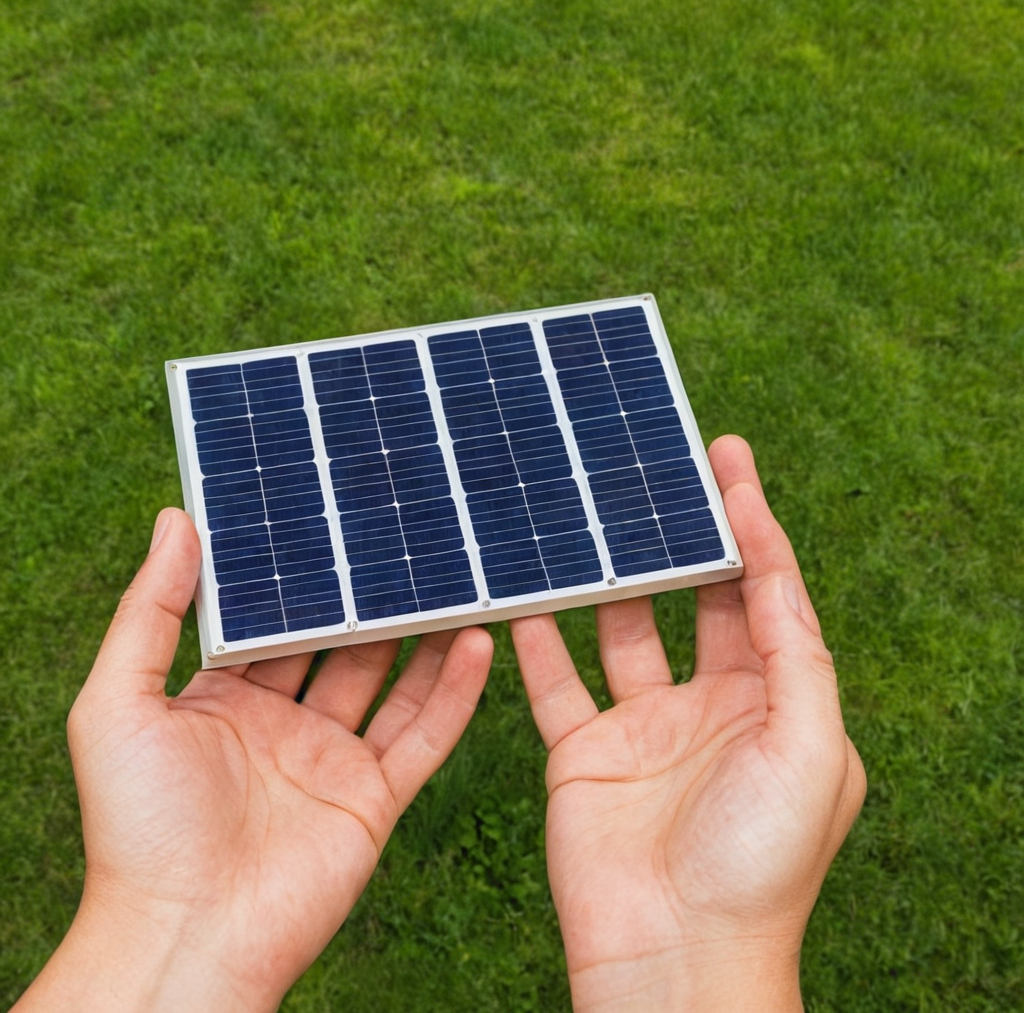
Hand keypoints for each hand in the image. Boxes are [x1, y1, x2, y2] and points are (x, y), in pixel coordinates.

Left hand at [15, 509, 490, 1012]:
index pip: (275, 622)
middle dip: (371, 600)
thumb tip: (177, 519)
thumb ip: (148, 610)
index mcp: (225, 700)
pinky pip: (425, 736)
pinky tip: (479, 643)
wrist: (186, 938)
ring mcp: (333, 762)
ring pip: (394, 683)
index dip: (303, 578)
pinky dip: (456, 693)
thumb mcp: (117, 703)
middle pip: (342, 646)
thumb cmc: (135, 827)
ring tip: (457, 581)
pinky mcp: (374, 800)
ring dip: (425, 637)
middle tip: (406, 539)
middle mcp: (284, 725)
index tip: (333, 522)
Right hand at [511, 435, 865, 1011]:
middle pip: (696, 598)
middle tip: (662, 468)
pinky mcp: (584, 751)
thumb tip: (773, 569)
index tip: (729, 460)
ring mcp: (643, 726)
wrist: (674, 958)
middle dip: (685, 535)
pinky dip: (537, 641)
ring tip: (592, 519)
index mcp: (775, 702)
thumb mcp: (811, 750)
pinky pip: (554, 682)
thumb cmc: (761, 866)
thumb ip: (796, 655)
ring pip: (621, 629)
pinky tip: (523, 597)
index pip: (766, 591)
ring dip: (610, 580)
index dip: (752, 523)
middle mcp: (710, 705)